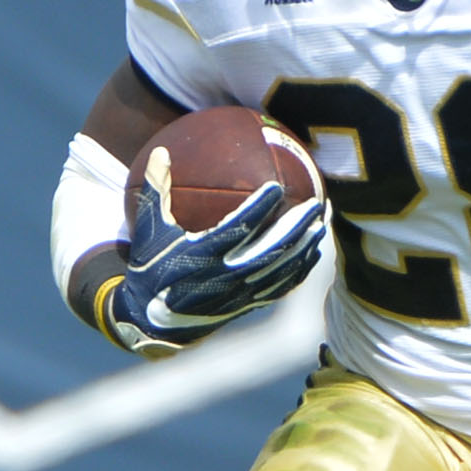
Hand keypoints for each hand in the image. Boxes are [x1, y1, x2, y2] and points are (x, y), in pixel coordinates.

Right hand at [104, 177, 329, 354]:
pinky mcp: (245, 304)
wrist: (152, 319)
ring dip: (303, 248)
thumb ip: (156, 191)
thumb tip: (161, 151)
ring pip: (279, 271)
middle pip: (269, 250)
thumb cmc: (151, 266)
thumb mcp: (147, 230)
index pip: (236, 229)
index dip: (258, 209)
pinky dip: (298, 270)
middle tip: (315, 205)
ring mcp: (237, 293)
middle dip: (295, 228)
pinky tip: (313, 253)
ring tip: (322, 225)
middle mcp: (223, 276)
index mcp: (201, 254)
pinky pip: (278, 288)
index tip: (276, 187)